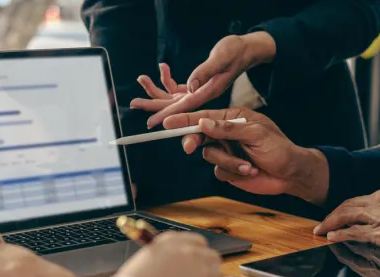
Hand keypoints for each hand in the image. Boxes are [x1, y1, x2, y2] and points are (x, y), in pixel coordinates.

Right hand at [118, 232, 227, 276]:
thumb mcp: (141, 263)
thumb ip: (162, 260)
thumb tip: (172, 269)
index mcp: (173, 242)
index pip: (196, 242)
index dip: (194, 258)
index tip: (189, 269)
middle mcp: (192, 254)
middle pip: (211, 259)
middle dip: (204, 274)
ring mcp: (205, 275)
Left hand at [131, 32, 275, 128]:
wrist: (245, 50)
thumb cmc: (235, 51)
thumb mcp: (221, 58)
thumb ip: (206, 71)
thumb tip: (190, 85)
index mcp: (208, 92)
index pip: (184, 107)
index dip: (168, 115)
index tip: (152, 123)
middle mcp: (201, 95)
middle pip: (173, 105)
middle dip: (153, 104)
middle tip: (134, 103)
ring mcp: (198, 91)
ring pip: (172, 97)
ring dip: (155, 89)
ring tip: (141, 79)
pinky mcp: (197, 85)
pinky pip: (177, 87)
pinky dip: (167, 78)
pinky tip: (163, 68)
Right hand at [162, 108, 329, 203]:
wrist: (290, 174)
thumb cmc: (279, 148)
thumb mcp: (255, 134)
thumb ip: (228, 129)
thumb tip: (204, 123)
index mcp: (232, 118)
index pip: (204, 117)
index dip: (184, 119)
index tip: (168, 122)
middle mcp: (226, 133)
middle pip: (199, 135)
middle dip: (194, 141)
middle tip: (190, 147)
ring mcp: (226, 151)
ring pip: (208, 155)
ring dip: (228, 161)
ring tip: (248, 165)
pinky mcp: (228, 168)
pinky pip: (218, 170)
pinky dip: (232, 172)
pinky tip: (249, 171)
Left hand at [314, 183, 379, 256]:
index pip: (363, 198)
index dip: (349, 207)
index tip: (341, 213)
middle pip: (348, 204)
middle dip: (333, 214)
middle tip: (321, 222)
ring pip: (346, 215)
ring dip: (330, 223)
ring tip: (320, 230)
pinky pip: (353, 232)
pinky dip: (340, 234)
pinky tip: (330, 236)